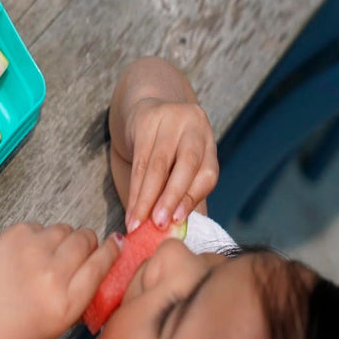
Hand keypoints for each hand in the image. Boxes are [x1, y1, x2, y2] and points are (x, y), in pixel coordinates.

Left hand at [0, 223, 121, 338]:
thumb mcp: (58, 327)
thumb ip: (79, 295)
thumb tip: (97, 266)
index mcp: (68, 303)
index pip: (102, 262)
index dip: (112, 250)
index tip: (116, 244)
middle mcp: (53, 274)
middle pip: (85, 239)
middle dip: (86, 245)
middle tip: (74, 257)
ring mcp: (30, 251)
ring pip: (63, 228)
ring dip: (62, 240)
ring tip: (46, 257)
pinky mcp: (11, 237)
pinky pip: (37, 226)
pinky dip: (37, 237)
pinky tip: (24, 256)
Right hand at [123, 98, 217, 231]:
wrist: (148, 110)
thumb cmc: (170, 147)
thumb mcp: (185, 162)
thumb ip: (186, 191)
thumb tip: (176, 228)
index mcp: (208, 141)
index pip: (206, 174)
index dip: (191, 198)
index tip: (176, 221)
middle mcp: (194, 126)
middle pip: (185, 165)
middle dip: (170, 198)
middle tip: (158, 224)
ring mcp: (170, 119)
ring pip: (156, 166)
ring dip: (145, 200)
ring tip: (136, 224)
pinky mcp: (146, 120)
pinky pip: (139, 161)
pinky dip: (134, 190)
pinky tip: (131, 209)